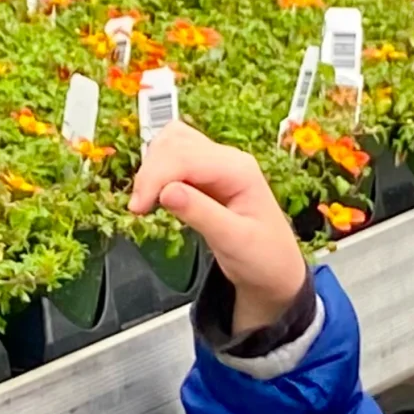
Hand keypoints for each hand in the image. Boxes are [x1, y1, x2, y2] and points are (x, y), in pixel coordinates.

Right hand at [128, 122, 308, 334]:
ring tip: (147, 201)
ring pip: (170, 144)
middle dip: (150, 171)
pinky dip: (157, 172)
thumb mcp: (234, 241)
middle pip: (174, 142)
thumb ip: (201, 214)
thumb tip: (165, 192)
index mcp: (239, 170)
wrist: (275, 271)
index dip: (155, 177)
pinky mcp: (204, 174)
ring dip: (151, 168)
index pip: (185, 156)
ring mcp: (215, 164)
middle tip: (140, 208)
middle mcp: (226, 159)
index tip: (139, 208)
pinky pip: (172, 158)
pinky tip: (156, 195)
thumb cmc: (263, 257)